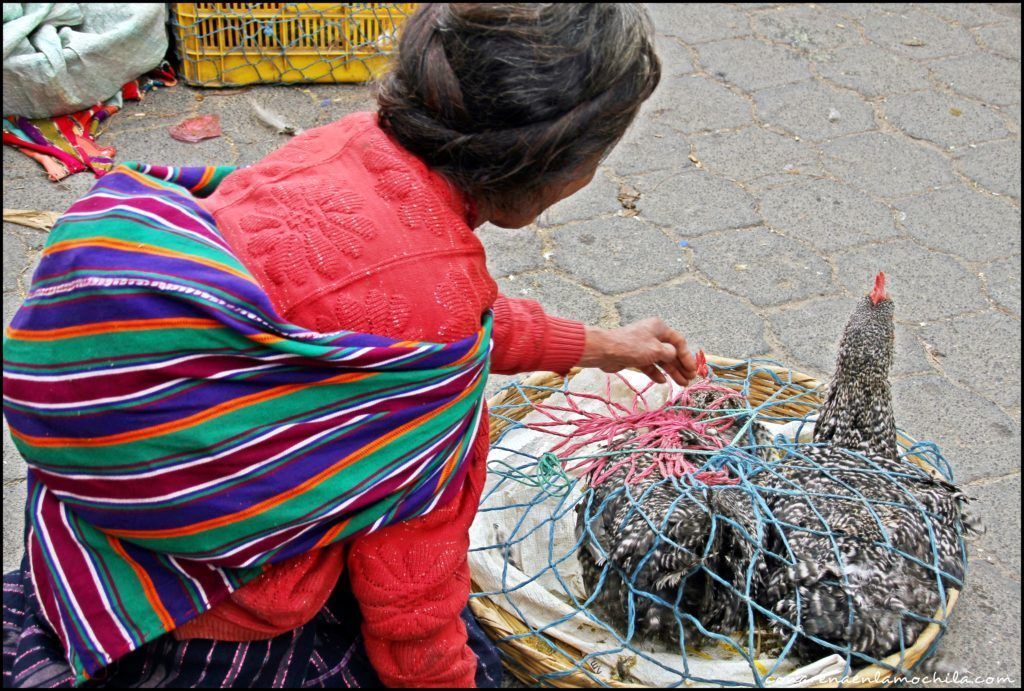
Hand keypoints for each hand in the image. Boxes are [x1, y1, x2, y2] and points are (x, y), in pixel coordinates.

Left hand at [578, 318, 697, 385]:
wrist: (605, 351)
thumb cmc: (632, 347)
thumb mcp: (656, 350)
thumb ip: (670, 354)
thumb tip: (675, 355)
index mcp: (659, 328)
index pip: (679, 342)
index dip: (687, 356)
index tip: (693, 370)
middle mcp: (652, 335)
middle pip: (671, 352)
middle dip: (680, 366)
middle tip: (689, 379)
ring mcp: (643, 347)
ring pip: (661, 360)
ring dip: (671, 372)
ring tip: (681, 384)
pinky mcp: (635, 357)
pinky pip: (650, 365)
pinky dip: (656, 373)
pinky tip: (662, 381)